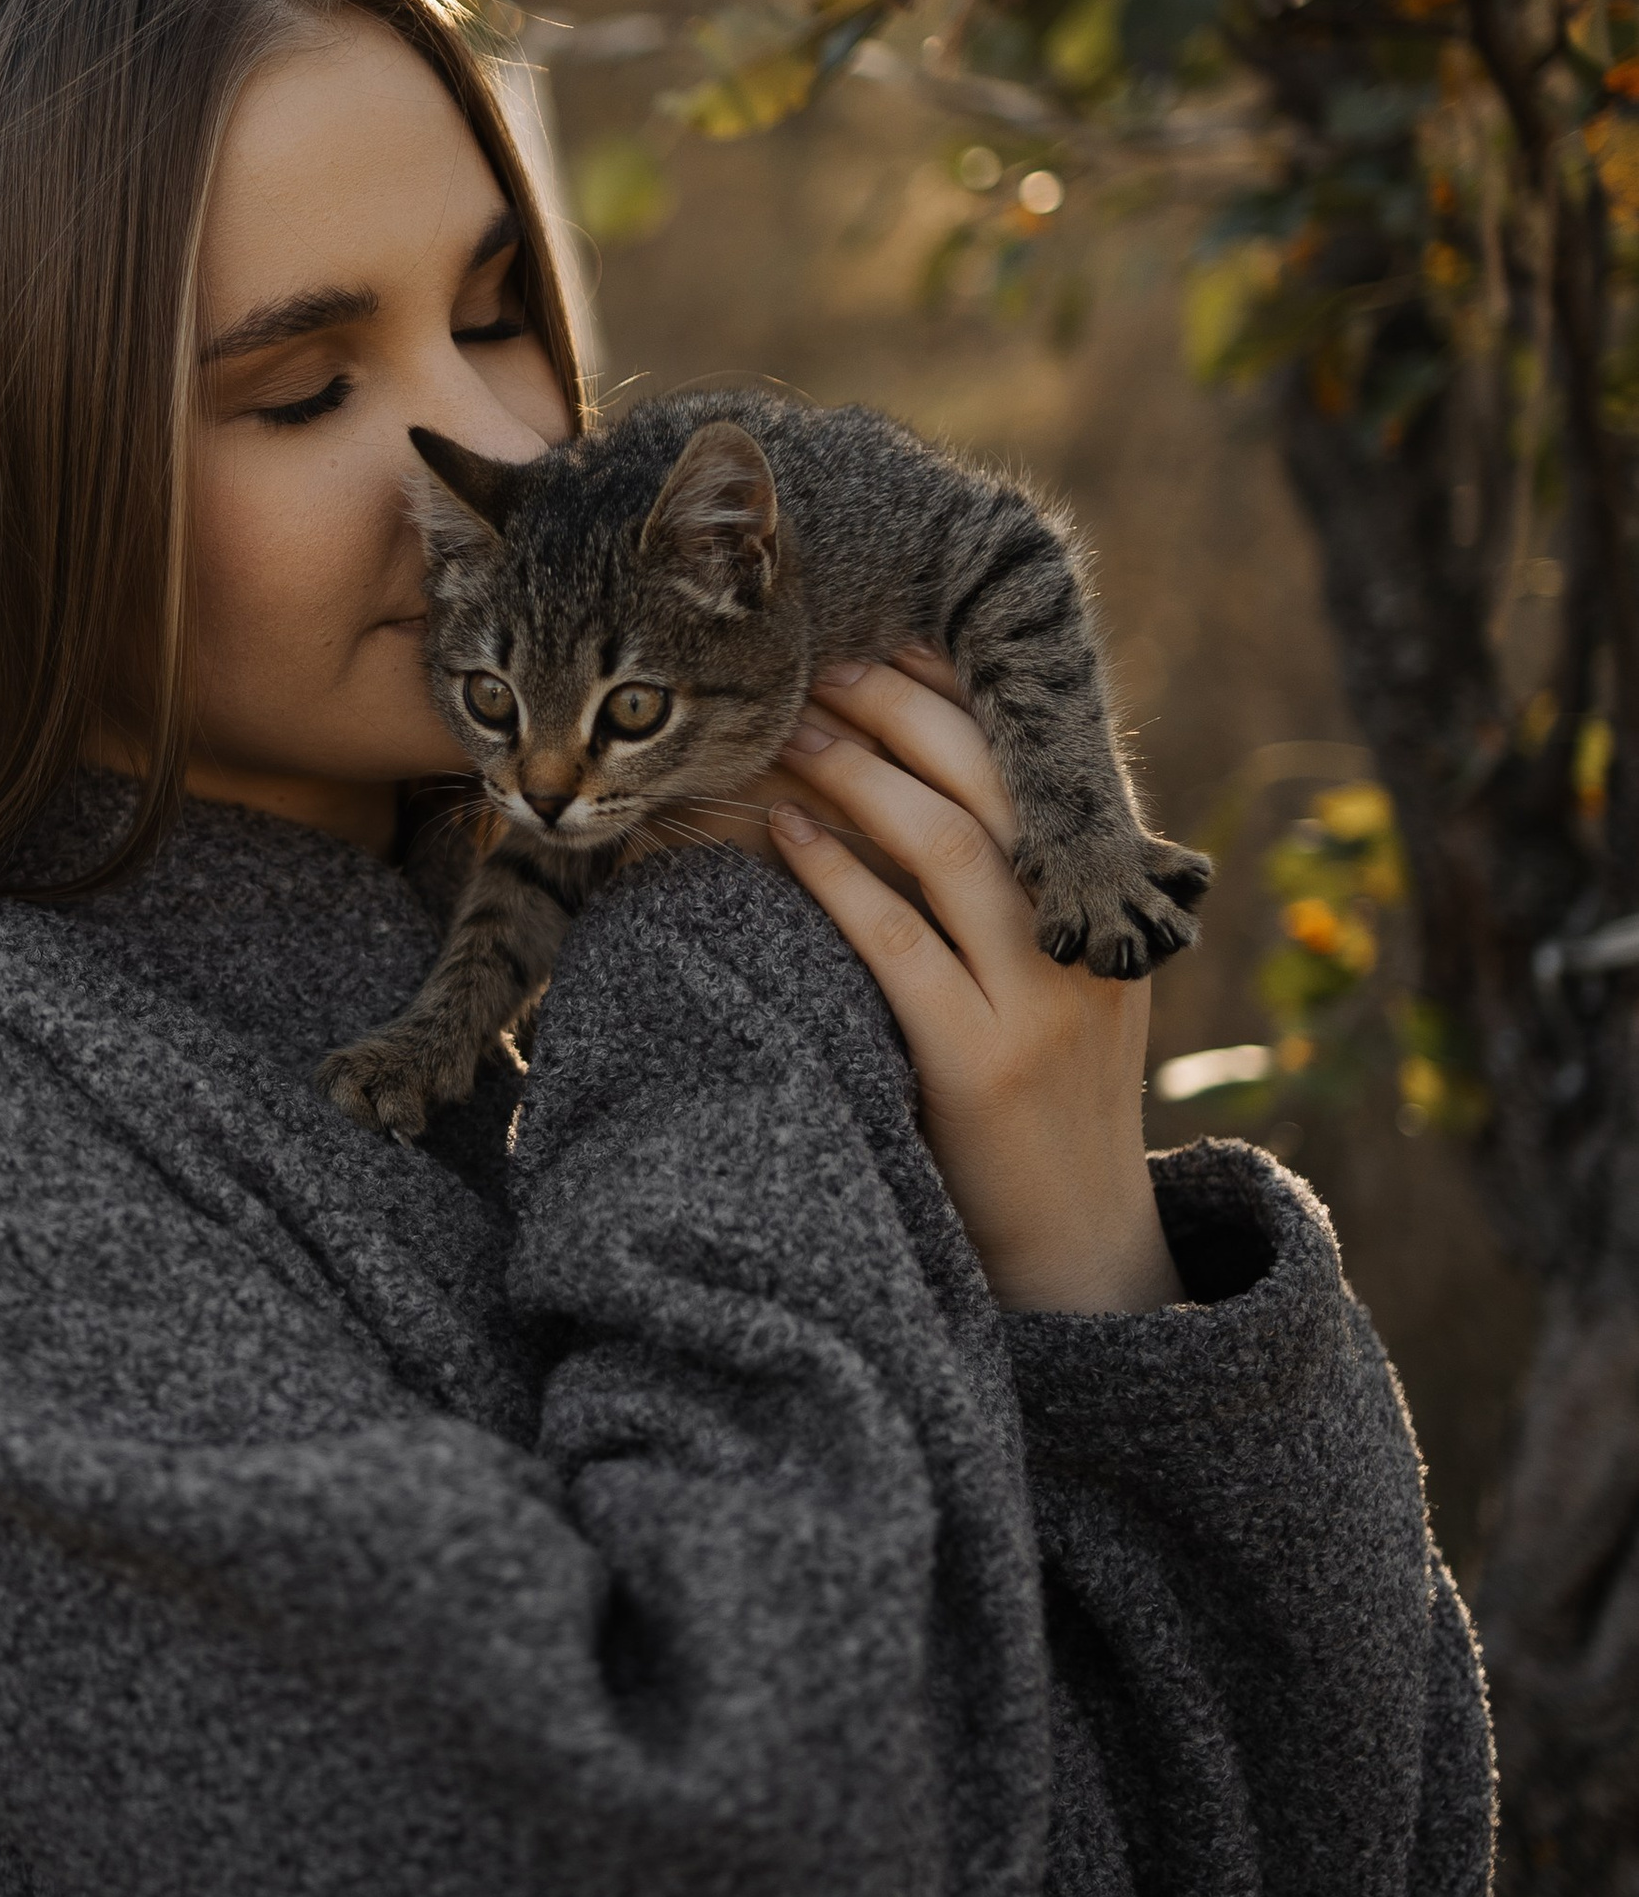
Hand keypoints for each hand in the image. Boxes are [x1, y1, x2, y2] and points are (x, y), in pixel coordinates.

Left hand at [763, 650, 1182, 1317]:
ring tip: (792, 729)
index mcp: (1114, 908)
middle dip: (907, 712)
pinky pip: (898, 945)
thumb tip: (928, 792)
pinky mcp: (982, 1066)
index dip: (968, 700)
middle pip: (999, 788)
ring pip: (951, 849)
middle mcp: (1092, 940)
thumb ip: (1023, 903)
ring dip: (862, 774)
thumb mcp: (1064, 990)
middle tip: (828, 663)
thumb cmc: (1044, 1111)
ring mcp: (1043, 1004)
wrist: (1082, 1253)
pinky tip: (782, 832)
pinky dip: (836, 877)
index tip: (900, 643)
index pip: (1043, 770)